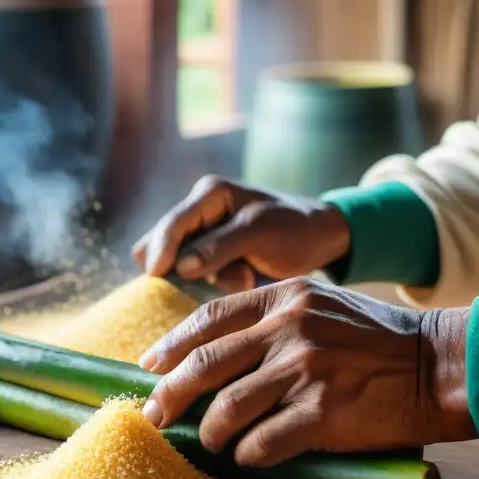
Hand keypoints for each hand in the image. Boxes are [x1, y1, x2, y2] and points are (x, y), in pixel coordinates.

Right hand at [132, 175, 350, 292]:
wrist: (320, 240)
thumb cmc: (294, 228)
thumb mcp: (259, 232)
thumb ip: (219, 246)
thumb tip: (179, 267)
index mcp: (209, 194)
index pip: (172, 224)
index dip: (161, 250)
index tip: (158, 276)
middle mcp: (200, 213)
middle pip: (161, 244)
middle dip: (183, 267)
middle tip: (213, 279)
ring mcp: (204, 237)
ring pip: (177, 266)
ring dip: (205, 278)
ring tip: (245, 276)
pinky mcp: (211, 259)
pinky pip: (195, 278)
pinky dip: (216, 284)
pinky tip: (245, 279)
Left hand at [138, 278, 474, 466]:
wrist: (441, 365)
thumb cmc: (379, 339)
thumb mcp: (322, 305)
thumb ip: (273, 319)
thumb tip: (217, 353)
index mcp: (284, 298)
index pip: (208, 318)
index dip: (171, 345)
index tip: (150, 367)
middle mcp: (289, 328)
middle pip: (205, 365)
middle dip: (169, 395)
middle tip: (155, 416)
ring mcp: (305, 370)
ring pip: (226, 410)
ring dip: (211, 433)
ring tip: (213, 442)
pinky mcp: (323, 413)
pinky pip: (262, 443)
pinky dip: (248, 454)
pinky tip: (250, 456)